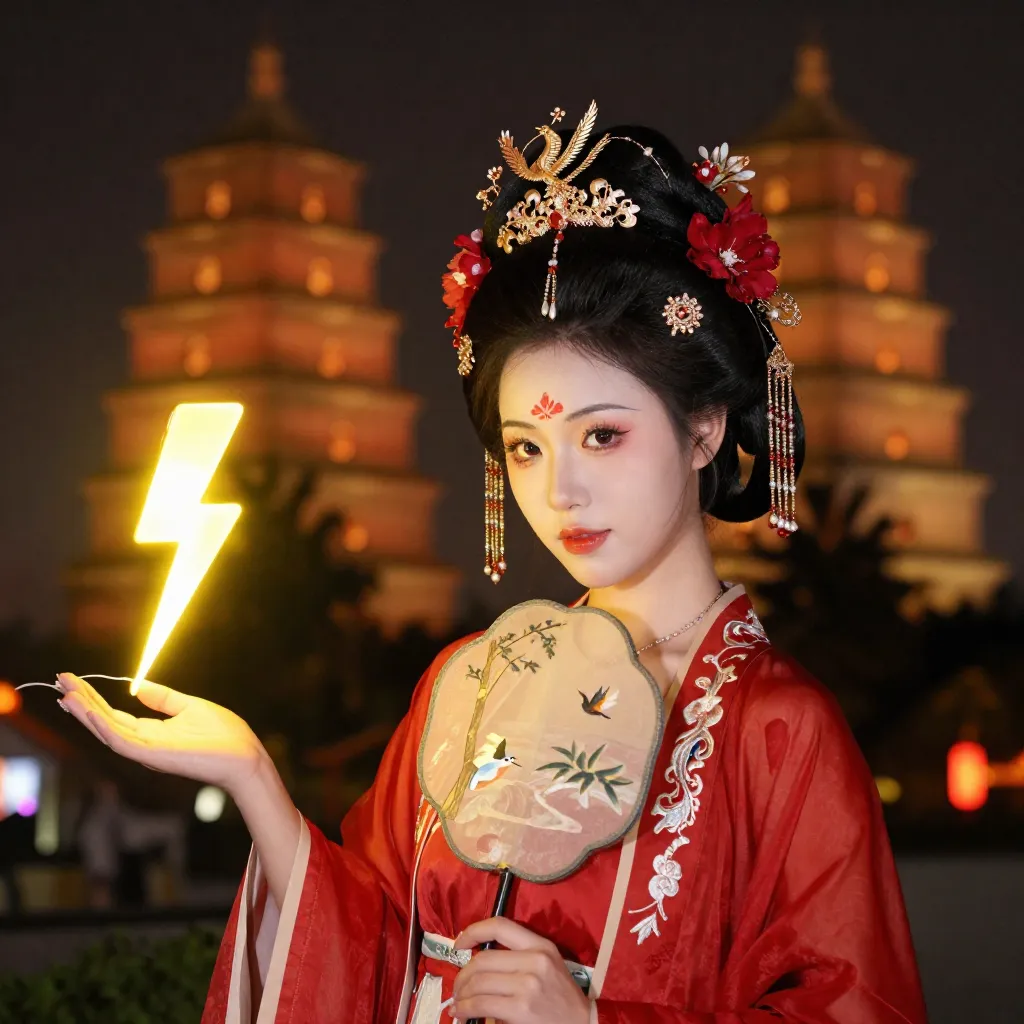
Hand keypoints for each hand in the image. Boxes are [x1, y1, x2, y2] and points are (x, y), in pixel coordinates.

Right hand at [58, 673, 264, 795]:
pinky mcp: (155, 756)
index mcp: (151, 731)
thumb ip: (163, 698)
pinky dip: (105, 727)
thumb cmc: (223, 734)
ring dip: (86, 713)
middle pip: (104, 721)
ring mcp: (147, 751)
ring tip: (66, 695)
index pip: (113, 714)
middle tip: (60, 680)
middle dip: (82, 702)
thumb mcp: (189, 707)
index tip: (74, 680)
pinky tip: (90, 713)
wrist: (245, 755)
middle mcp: (143, 742)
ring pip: (107, 731)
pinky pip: (123, 742)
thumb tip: (137, 687)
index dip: (93, 698)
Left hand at [451, 918, 589, 1023]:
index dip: (474, 931)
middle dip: (462, 975)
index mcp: (541, 945)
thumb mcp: (547, 966)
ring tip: (458, 1003)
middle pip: (483, 960)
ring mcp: (528, 985)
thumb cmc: (561, 998)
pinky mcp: (521, 1009)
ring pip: (479, 983)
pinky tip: (463, 1014)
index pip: (501, 926)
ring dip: (462, 994)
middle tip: (458, 987)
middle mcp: (535, 960)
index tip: (459, 944)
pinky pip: (482, 1005)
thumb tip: (477, 962)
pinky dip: (465, 1009)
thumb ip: (518, 957)